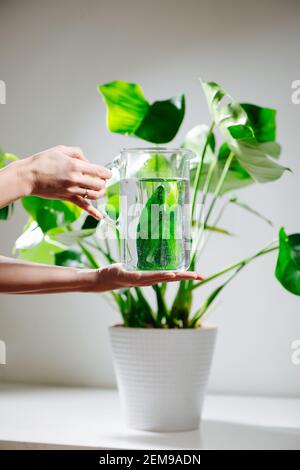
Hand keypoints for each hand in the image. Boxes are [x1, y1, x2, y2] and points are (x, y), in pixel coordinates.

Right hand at [22, 145, 111, 218]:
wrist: (28, 177)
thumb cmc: (42, 162)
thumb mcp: (61, 150)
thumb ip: (78, 153)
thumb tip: (87, 161)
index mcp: (76, 166)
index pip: (99, 171)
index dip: (107, 173)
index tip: (109, 173)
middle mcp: (76, 179)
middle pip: (99, 185)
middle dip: (103, 182)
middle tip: (102, 180)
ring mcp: (72, 190)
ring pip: (94, 195)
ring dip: (100, 193)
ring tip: (99, 189)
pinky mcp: (68, 198)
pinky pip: (83, 206)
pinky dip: (93, 212)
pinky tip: (100, 216)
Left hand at [84, 264, 203, 292]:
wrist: (101, 279)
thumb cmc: (116, 273)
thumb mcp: (131, 267)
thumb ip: (141, 264)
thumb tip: (149, 253)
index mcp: (150, 277)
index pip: (170, 276)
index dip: (185, 276)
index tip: (198, 275)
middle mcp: (148, 280)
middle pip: (170, 278)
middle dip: (186, 277)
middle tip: (201, 276)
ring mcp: (140, 280)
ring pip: (161, 278)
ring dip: (176, 277)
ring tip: (189, 275)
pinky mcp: (131, 278)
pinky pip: (147, 277)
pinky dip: (160, 276)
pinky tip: (170, 274)